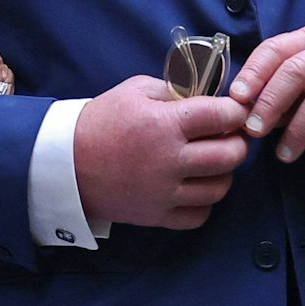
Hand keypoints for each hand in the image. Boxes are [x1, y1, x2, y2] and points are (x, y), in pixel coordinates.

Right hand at [73, 74, 249, 228]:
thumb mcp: (135, 90)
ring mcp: (164, 192)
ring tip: (212, 163)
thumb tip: (208, 96)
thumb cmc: (101, 121)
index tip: (234, 111)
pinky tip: (194, 187)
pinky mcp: (157, 215)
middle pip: (229, 155)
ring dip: (223, 173)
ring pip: (219, 188)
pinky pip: (200, 215)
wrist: (66, 162)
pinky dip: (204, 202)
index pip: (221, 116)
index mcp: (164, 124)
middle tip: (230, 136)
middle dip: (237, 142)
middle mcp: (169, 160)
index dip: (236, 111)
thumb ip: (174, 91)